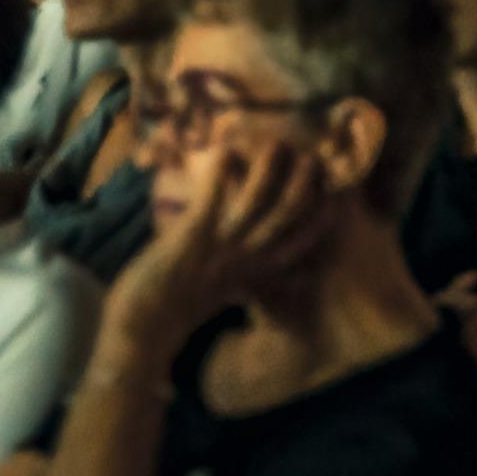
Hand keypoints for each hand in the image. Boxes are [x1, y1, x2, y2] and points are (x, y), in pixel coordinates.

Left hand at [106, 136, 325, 354]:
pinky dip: (218, 175)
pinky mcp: (190, 240)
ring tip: (276, 143)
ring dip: (267, 170)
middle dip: (304, 185)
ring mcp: (217, 250)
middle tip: (313, 156)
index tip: (336, 193)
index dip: (321, 217)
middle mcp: (241, 261)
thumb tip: (251, 278)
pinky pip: (211, 201)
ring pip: (255, 203)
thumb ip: (240, 283)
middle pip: (286, 217)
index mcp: (250, 275)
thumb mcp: (216, 297)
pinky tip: (224, 150)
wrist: (140, 333)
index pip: (298, 243)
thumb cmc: (172, 314)